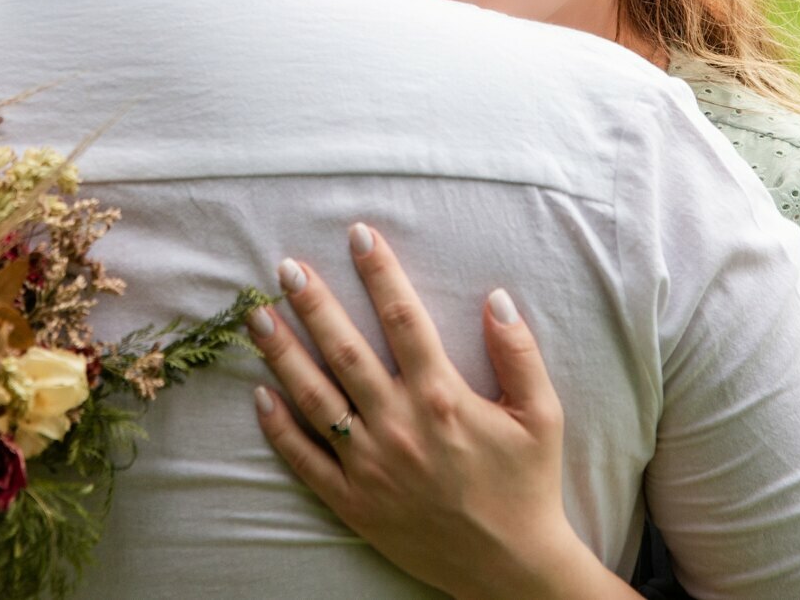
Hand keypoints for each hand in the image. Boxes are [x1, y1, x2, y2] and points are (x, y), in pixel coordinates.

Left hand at [246, 223, 636, 599]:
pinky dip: (278, 427)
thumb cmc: (528, 486)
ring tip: (257, 316)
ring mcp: (370, 466)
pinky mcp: (353, 502)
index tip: (359, 234)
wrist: (510, 569)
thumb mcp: (542, 416)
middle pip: (345, 350)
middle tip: (285, 267)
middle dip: (313, 303)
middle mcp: (399, 426)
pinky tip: (259, 395)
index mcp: (443, 398)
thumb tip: (496, 296)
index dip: (380, 272)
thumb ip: (520, 353)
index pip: (404, 319)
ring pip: (314, 398)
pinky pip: (304, 460)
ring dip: (282, 354)